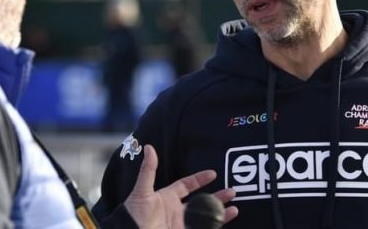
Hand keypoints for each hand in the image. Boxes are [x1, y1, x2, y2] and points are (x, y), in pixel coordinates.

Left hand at [123, 144, 237, 227]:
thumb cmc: (132, 215)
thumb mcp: (141, 191)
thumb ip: (148, 170)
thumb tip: (148, 147)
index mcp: (166, 197)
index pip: (186, 186)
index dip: (199, 180)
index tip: (213, 174)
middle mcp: (176, 211)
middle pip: (200, 202)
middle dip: (216, 197)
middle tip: (232, 191)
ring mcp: (180, 224)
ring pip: (204, 216)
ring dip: (219, 212)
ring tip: (235, 207)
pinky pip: (203, 228)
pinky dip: (215, 224)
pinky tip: (226, 218)